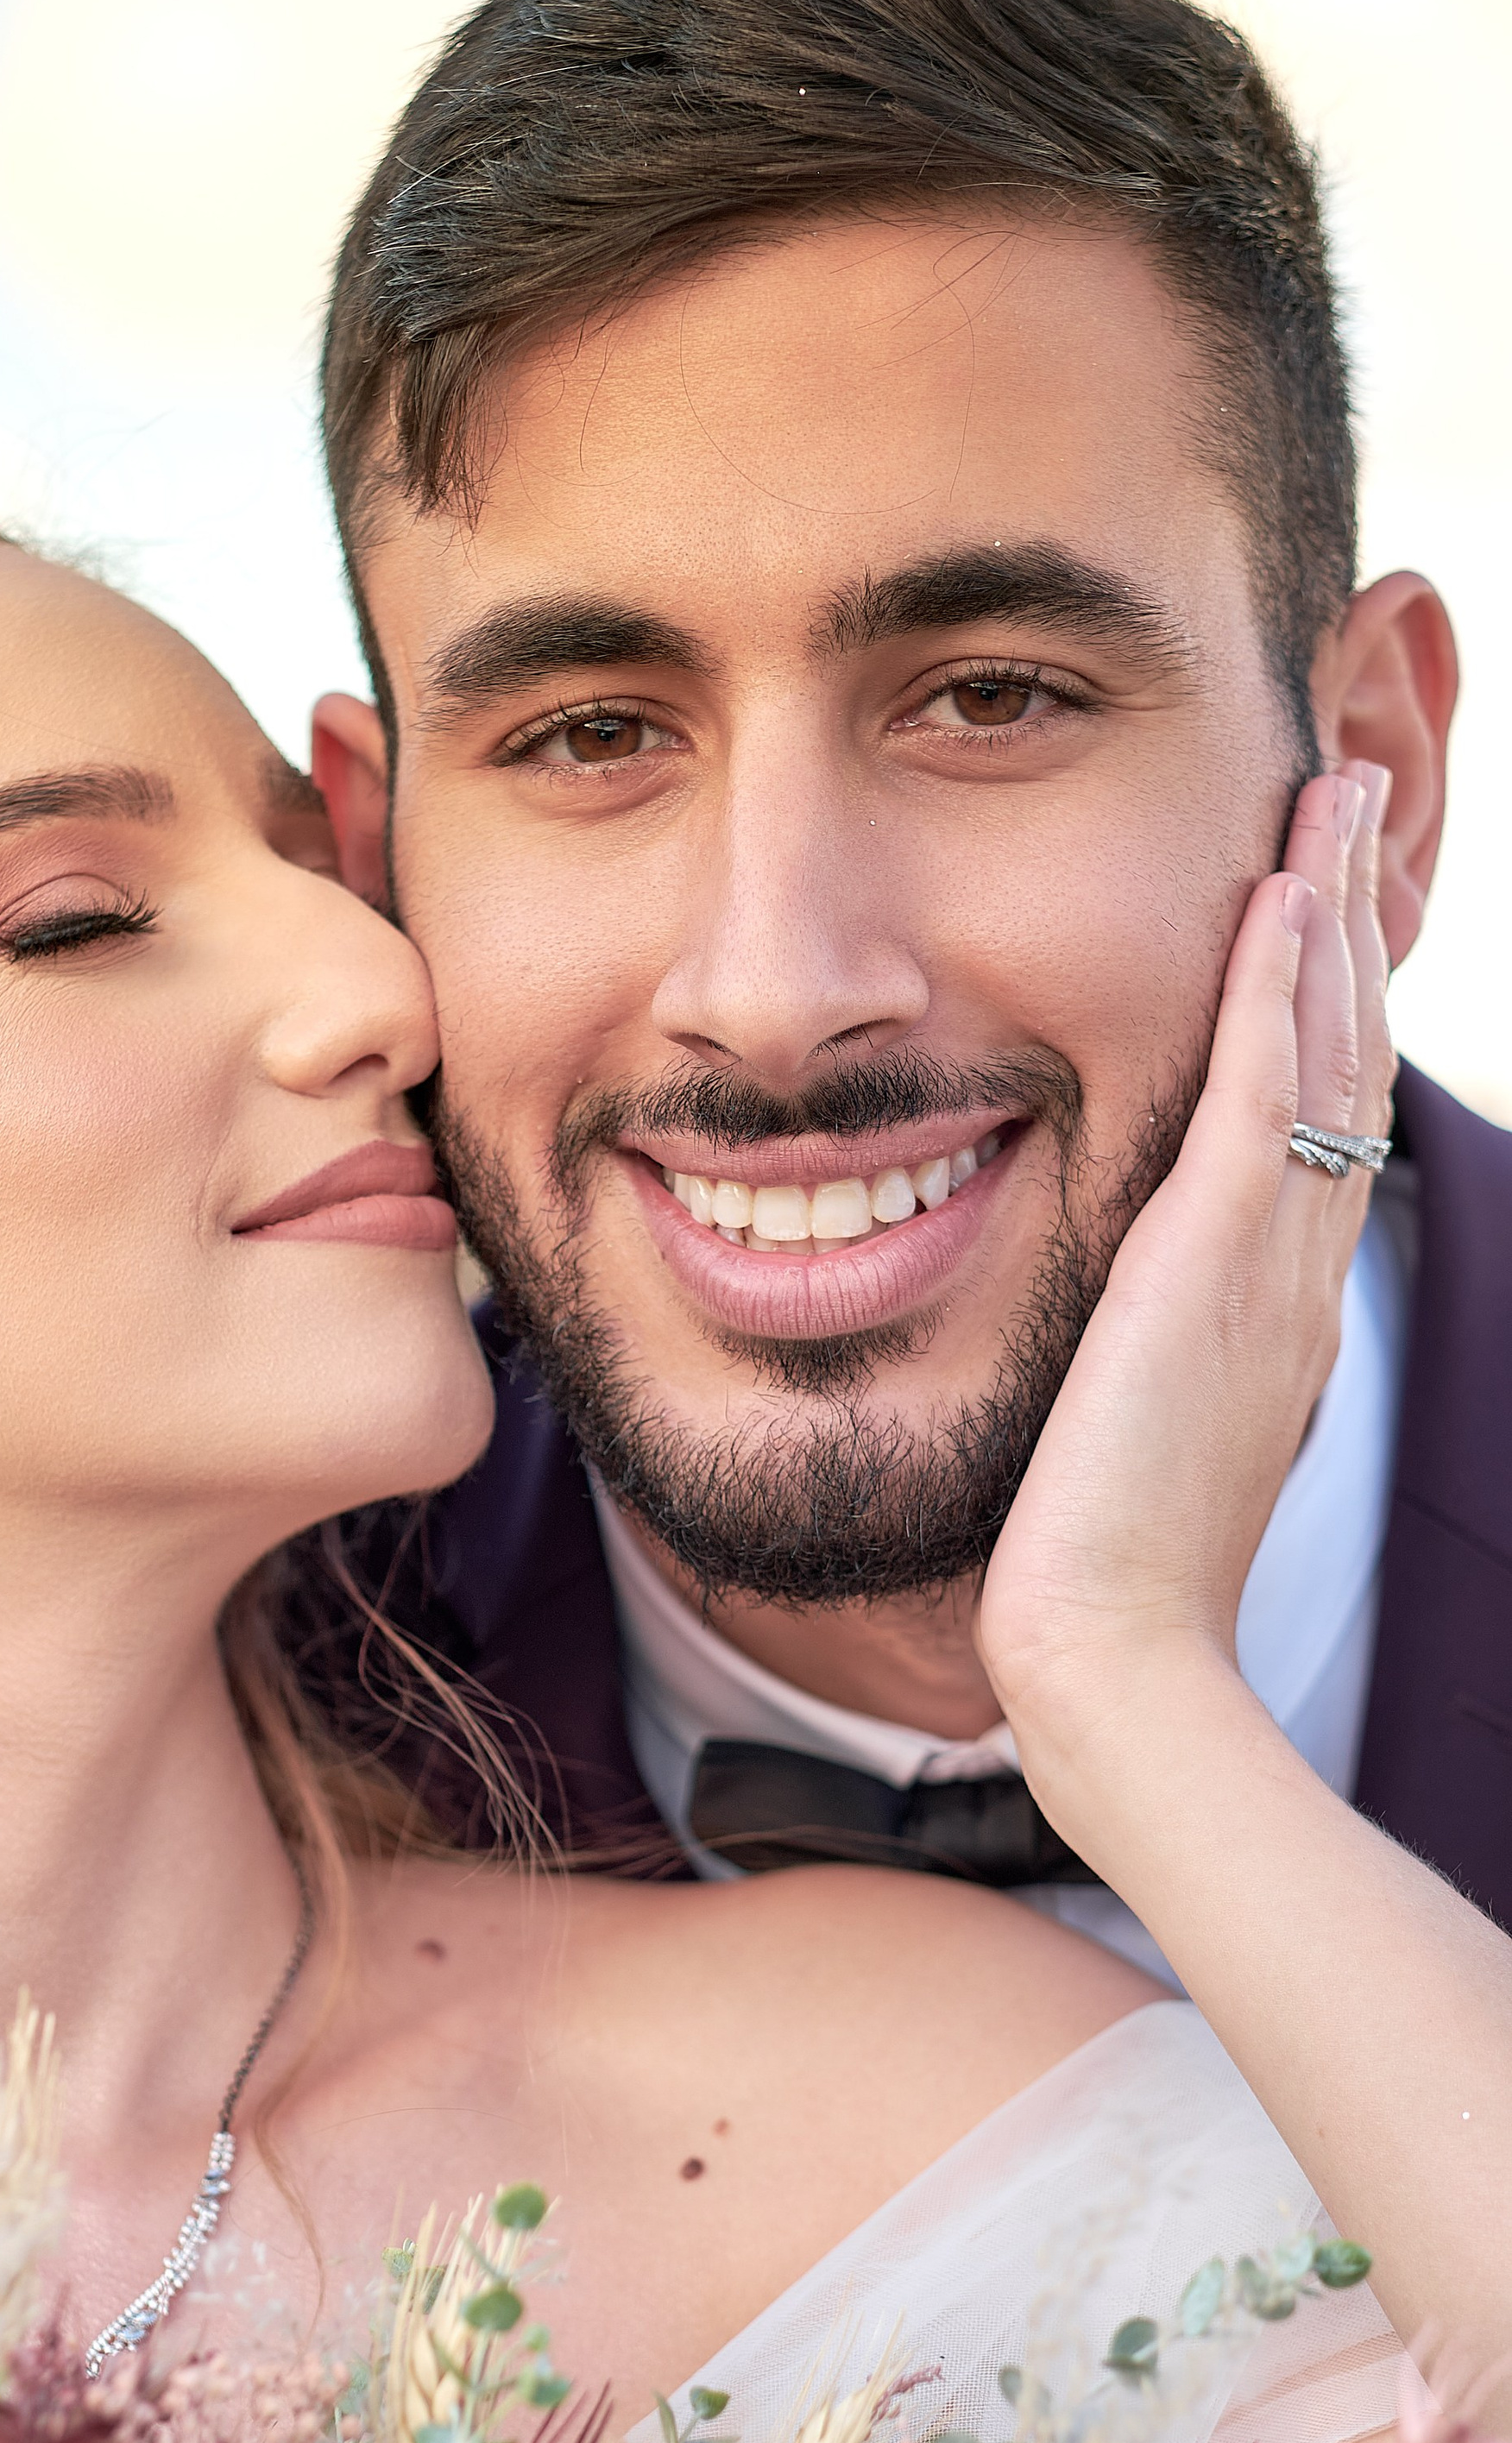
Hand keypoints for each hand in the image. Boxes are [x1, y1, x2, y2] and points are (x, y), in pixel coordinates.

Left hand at [978, 762, 1394, 1787]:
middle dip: (1350, 919)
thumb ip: (1119, 1369)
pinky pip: (1264, 1093)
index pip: (1309, 1118)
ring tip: (1338, 787)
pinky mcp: (1215, 1267)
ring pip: (1322, 1047)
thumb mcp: (1116, 1441)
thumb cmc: (1089, 1579)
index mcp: (1270, 1311)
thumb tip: (1089, 1344)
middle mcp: (1293, 1272)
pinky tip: (1279, 892)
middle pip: (1343, 1054)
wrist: (1107, 1655)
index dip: (1321, 1001)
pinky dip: (1275, 989)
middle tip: (1352, 796)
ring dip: (1330, 910)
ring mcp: (1269, 1264)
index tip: (1314, 900)